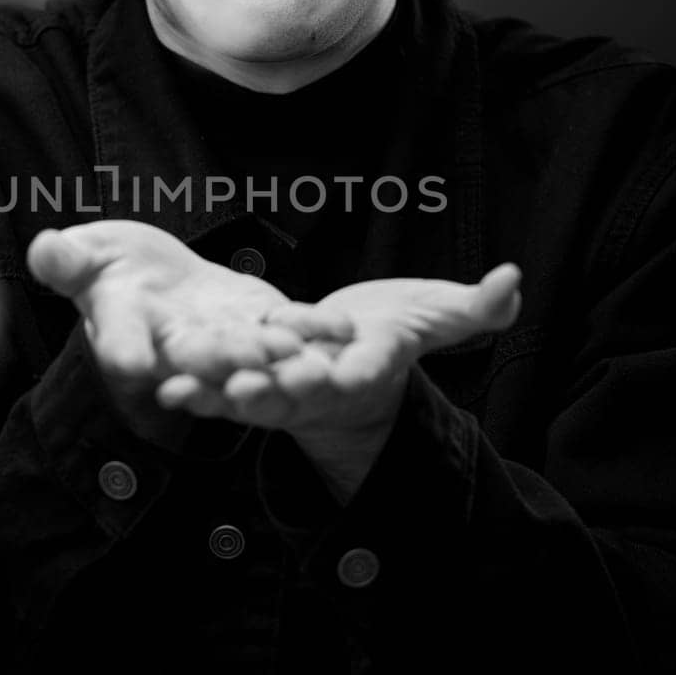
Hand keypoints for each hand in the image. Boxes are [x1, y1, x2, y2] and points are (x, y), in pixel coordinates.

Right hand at [27, 220, 314, 436]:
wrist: (151, 277)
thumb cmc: (107, 268)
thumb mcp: (82, 257)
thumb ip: (66, 262)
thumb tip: (44, 248)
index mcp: (124, 331)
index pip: (119, 340)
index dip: (123, 348)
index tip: (128, 359)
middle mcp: (175, 348)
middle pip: (193, 355)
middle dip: (219, 359)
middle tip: (242, 360)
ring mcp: (223, 340)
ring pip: (247, 350)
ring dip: (272, 355)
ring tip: (296, 354)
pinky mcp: (260, 323)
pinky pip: (288, 328)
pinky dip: (313, 329)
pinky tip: (341, 328)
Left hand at [156, 266, 521, 500]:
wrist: (352, 352)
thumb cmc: (396, 332)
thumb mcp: (438, 316)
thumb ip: (476, 308)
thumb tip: (515, 278)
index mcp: (366, 370)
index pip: (356, 375)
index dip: (340, 377)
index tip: (327, 376)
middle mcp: (321, 387)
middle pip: (295, 394)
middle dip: (272, 395)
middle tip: (247, 393)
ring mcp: (281, 389)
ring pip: (247, 396)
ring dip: (217, 395)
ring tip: (183, 390)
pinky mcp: (250, 380)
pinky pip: (218, 387)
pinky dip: (193, 387)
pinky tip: (161, 380)